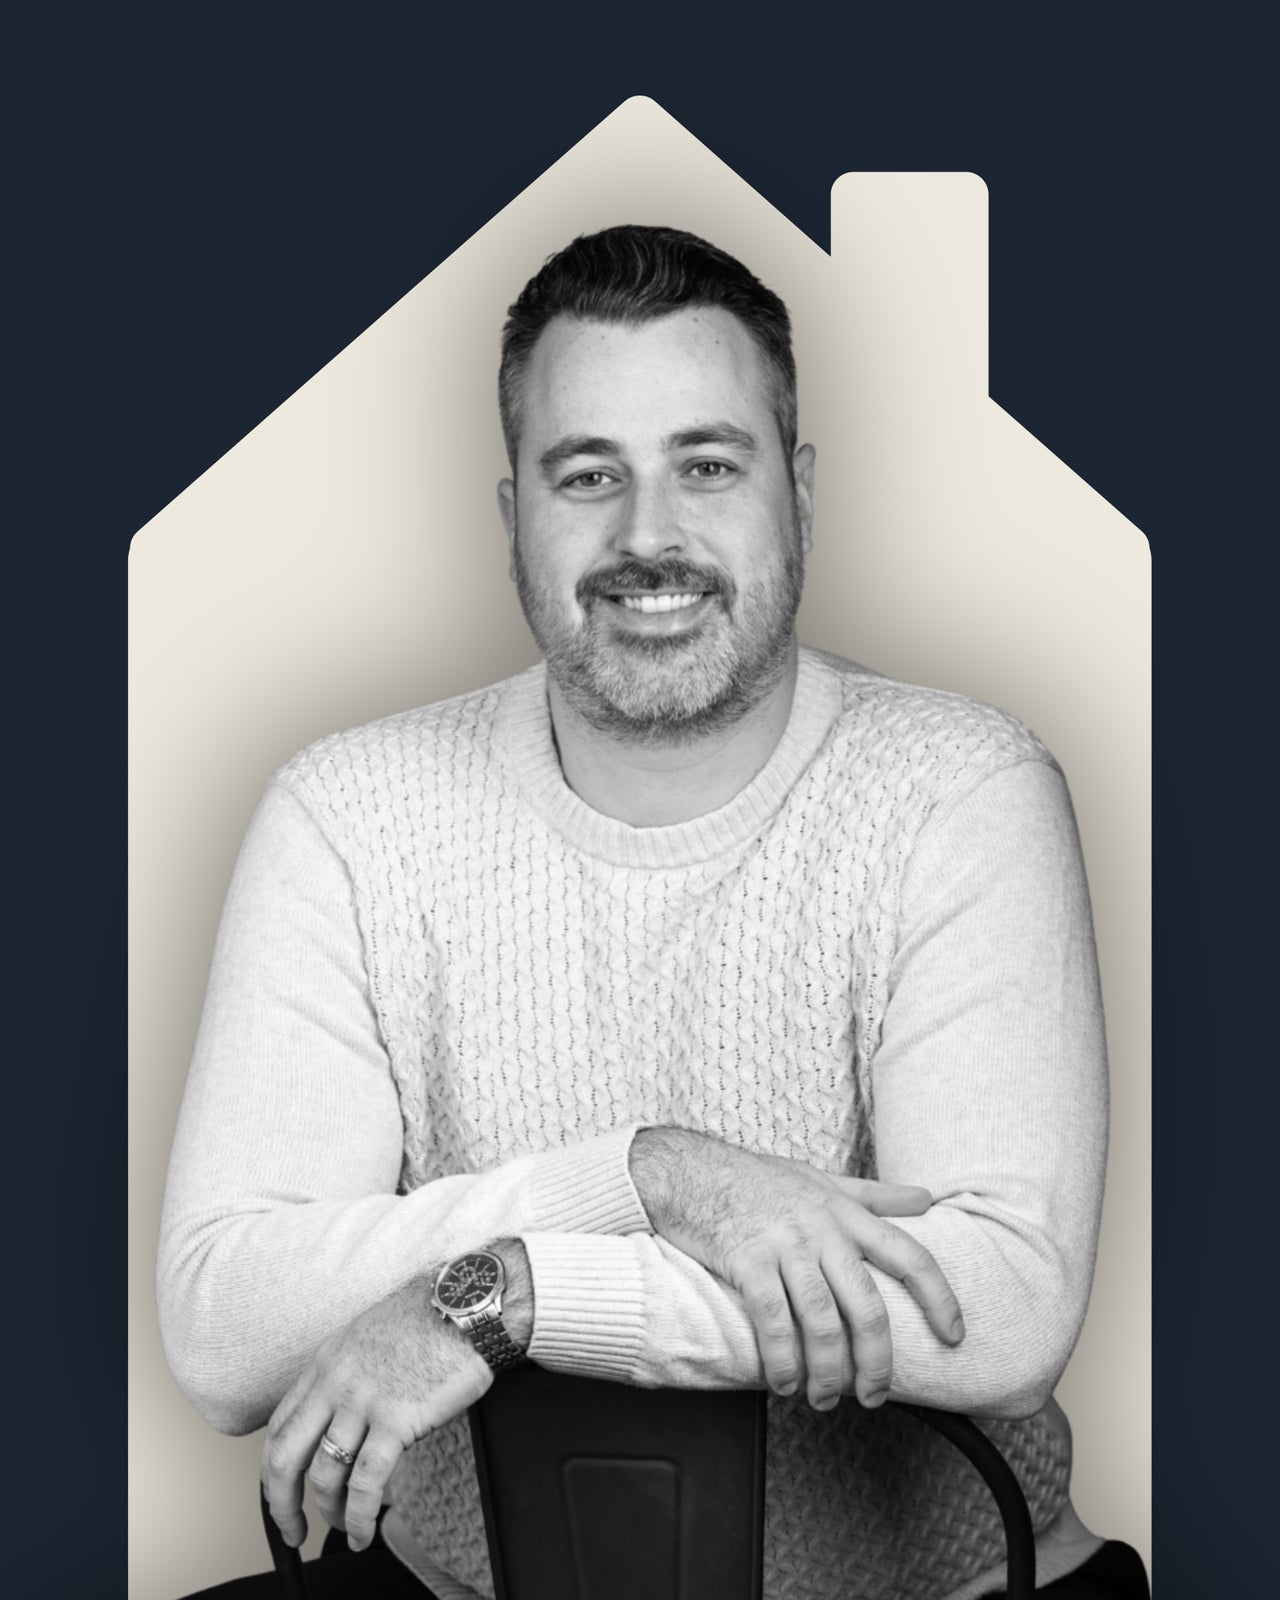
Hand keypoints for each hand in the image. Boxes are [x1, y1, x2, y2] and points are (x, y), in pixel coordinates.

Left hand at [260, 1277, 492, 1551]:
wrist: (466, 1303)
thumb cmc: (429, 1316)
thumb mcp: (369, 1335)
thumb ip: (347, 1373)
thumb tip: (345, 1416)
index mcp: (326, 1361)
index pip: (279, 1425)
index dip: (273, 1469)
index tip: (281, 1492)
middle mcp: (335, 1383)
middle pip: (285, 1457)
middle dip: (281, 1504)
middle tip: (291, 1530)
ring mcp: (363, 1402)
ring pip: (324, 1475)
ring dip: (330, 1513)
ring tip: (345, 1529)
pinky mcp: (396, 1420)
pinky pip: (365, 1482)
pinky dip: (359, 1516)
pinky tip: (364, 1531)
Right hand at [630, 1129, 963, 1411]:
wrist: (691, 1170)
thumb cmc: (759, 1180)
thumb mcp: (823, 1179)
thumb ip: (876, 1195)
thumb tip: (926, 1199)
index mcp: (846, 1214)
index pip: (910, 1256)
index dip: (939, 1298)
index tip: (954, 1336)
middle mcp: (823, 1230)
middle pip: (868, 1307)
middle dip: (876, 1362)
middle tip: (873, 1395)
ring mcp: (785, 1245)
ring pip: (822, 1322)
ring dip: (828, 1372)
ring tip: (825, 1399)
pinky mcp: (747, 1260)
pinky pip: (773, 1321)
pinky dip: (782, 1360)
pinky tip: (783, 1382)